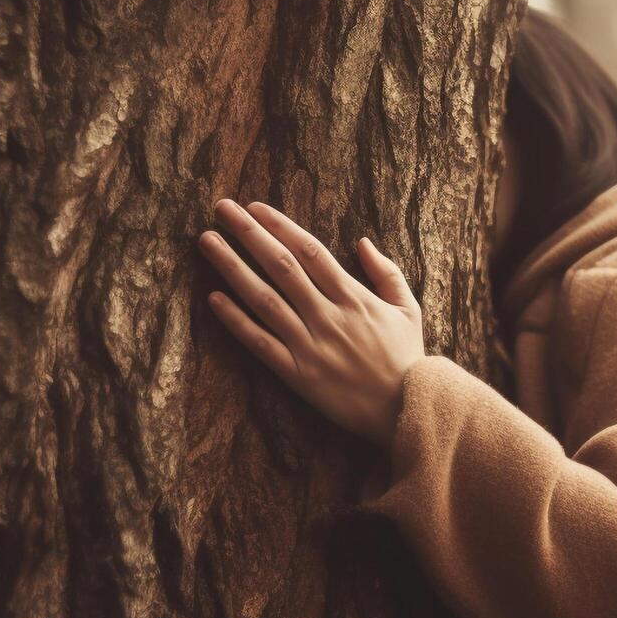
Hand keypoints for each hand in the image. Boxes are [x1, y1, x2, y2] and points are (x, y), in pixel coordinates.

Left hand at [197, 198, 425, 449]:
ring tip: (207, 242)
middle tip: (222, 208)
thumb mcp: (409, 309)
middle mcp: (328, 316)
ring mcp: (310, 344)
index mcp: (354, 297)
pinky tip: (214, 299)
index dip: (280, 226)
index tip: (255, 207)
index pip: (310, 251)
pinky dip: (236, 320)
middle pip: (281, 266)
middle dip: (249, 234)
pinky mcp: (298, 374)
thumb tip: (362, 241)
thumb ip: (386, 273)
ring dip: (233, 267)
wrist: (406, 410)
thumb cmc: (407, 358)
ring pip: (264, 299)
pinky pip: (261, 343)